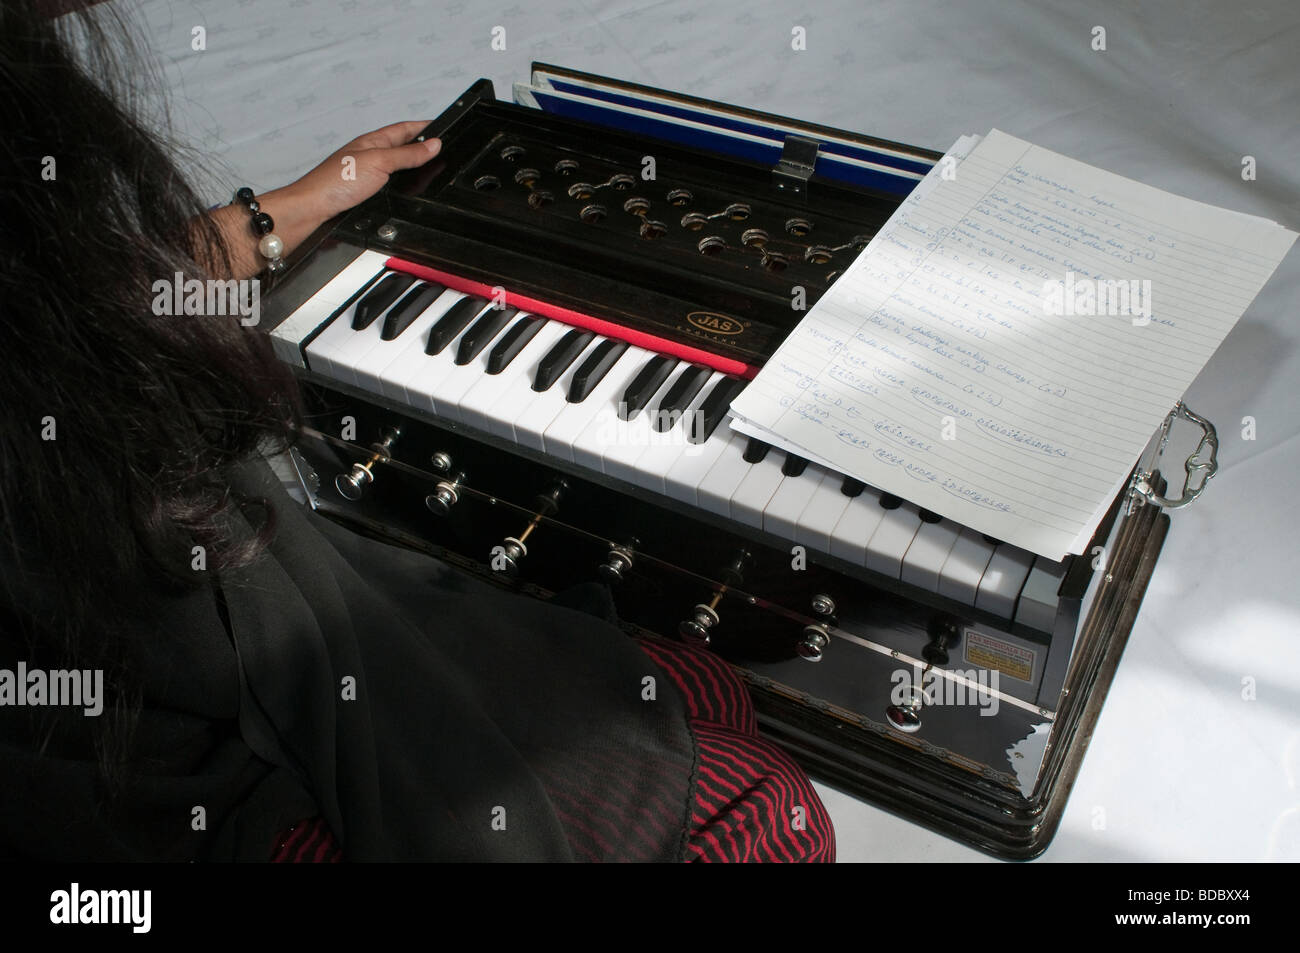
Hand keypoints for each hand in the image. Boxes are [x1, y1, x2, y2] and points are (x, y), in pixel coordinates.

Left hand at [208, 121, 440, 279]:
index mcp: (372, 142)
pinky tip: (404, 190)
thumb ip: (407, 155)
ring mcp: (365, 175)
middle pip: (401, 146)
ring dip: (409, 164)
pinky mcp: (362, 194)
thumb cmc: (335, 183)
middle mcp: (369, 156)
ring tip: (427, 165)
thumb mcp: (379, 162)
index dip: (424, 127)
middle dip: (420, 145)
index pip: (404, 129)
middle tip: (440, 145)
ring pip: (394, 166)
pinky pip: (387, 184)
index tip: (442, 126)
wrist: (312, 210)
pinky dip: (400, 183)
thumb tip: (434, 145)